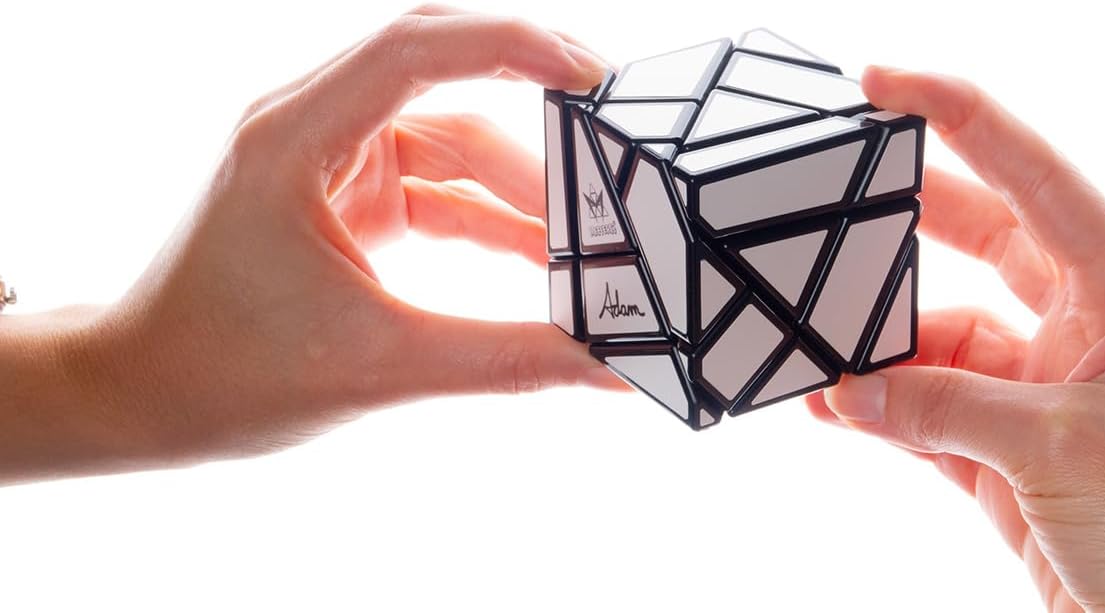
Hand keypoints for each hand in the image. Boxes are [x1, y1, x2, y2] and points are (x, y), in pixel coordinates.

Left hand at [0, 6, 622, 483]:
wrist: (143, 398)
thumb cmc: (223, 375)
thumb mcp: (379, 367)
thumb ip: (505, 360)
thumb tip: (606, 367)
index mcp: (295, 140)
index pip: (416, 50)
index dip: (513, 45)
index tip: (592, 77)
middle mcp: (311, 128)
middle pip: (446, 80)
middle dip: (535, 106)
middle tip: (614, 137)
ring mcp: (331, 159)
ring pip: (452, 139)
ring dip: (519, 187)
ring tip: (588, 237)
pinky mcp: (347, 196)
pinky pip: (438, 186)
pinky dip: (491, 218)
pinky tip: (544, 258)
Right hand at [808, 66, 1104, 610]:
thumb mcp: (1064, 451)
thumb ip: (946, 409)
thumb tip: (849, 391)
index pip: (1038, 181)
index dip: (962, 120)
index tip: (885, 86)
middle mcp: (1087, 334)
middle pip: (981, 246)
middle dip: (904, 225)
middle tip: (829, 203)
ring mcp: (1042, 394)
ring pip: (939, 344)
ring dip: (876, 352)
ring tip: (815, 351)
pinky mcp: (1008, 456)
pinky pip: (927, 413)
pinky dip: (879, 412)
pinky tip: (832, 407)